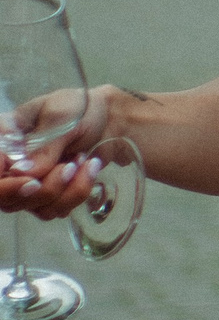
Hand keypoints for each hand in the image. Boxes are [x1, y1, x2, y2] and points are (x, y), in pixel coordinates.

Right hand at [2, 87, 112, 221]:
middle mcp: (8, 166)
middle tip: (70, 166)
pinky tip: (87, 169)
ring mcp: (25, 184)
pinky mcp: (46, 196)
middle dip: (46, 187)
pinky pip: (54, 210)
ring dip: (66, 189)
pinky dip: (76, 193)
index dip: (4, 185)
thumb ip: (43, 146)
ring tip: (82, 160)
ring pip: (33, 207)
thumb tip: (21, 173)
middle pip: (8, 199)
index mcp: (3, 140)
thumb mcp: (61, 118)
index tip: (33, 182)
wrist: (108, 119)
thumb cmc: (79, 109)